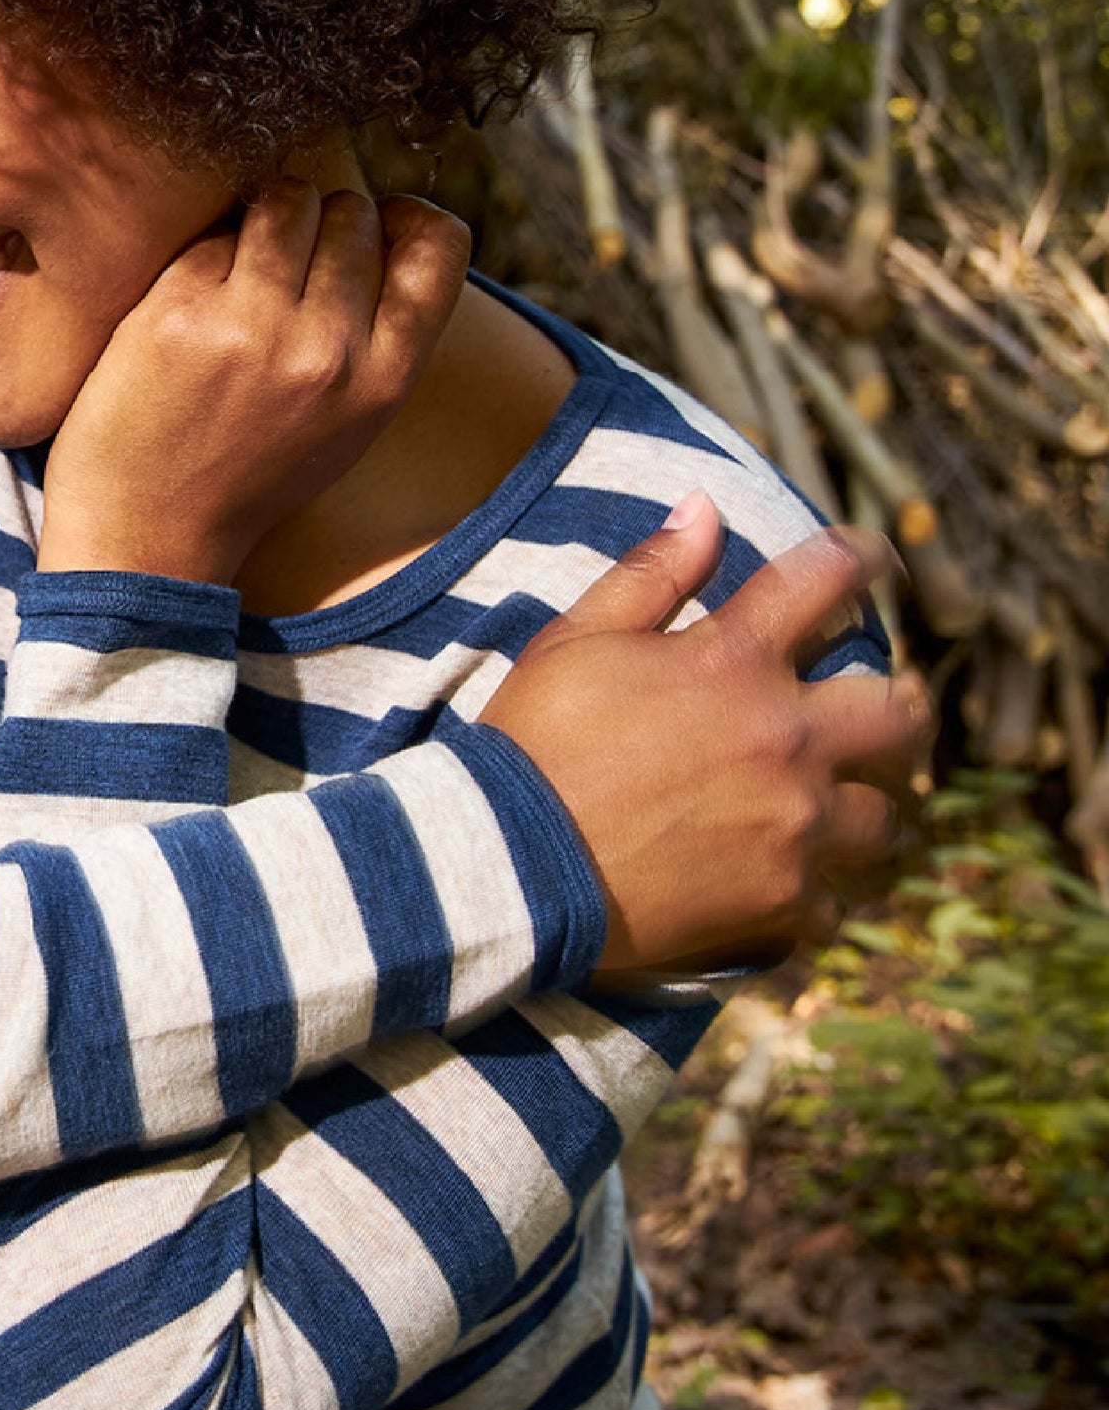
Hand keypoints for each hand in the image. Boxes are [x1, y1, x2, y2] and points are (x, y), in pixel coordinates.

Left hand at [38, 184, 469, 584]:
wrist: (152, 533)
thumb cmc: (253, 467)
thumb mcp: (349, 421)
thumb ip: (380, 334)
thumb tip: (392, 221)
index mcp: (383, 379)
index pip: (440, 245)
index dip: (409, 216)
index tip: (378, 225)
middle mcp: (328, 350)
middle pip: (354, 213)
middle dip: (324, 222)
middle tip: (287, 267)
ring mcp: (254, 327)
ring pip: (288, 201)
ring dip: (267, 219)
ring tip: (244, 268)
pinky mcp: (180, 311)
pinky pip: (215, 233)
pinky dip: (207, 255)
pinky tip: (194, 301)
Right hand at [481, 491, 932, 978]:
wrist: (509, 865)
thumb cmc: (534, 744)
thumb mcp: (576, 641)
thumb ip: (650, 573)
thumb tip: (706, 505)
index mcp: (737, 659)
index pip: (827, 577)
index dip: (861, 557)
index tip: (873, 559)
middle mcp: (786, 735)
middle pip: (898, 713)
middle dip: (901, 710)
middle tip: (887, 718)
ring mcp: (792, 822)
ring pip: (881, 818)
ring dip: (864, 812)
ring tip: (844, 820)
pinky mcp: (780, 899)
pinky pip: (833, 903)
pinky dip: (816, 899)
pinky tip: (793, 896)